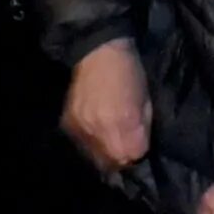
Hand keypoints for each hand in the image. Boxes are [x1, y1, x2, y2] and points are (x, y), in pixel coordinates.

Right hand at [64, 39, 150, 170]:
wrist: (97, 52)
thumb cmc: (128, 72)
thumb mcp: (145, 99)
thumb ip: (143, 128)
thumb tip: (139, 150)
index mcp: (125, 120)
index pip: (134, 155)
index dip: (138, 152)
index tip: (138, 145)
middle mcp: (101, 129)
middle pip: (114, 161)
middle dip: (122, 157)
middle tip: (124, 146)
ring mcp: (82, 128)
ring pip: (96, 158)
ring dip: (105, 154)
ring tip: (109, 141)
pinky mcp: (68, 124)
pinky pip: (81, 145)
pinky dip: (89, 144)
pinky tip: (95, 132)